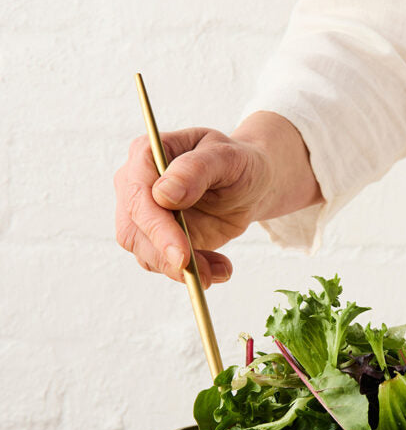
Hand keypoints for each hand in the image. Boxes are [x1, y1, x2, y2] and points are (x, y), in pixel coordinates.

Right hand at [114, 126, 271, 287]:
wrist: (248, 183)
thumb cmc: (236, 163)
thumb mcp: (227, 157)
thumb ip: (196, 169)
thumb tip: (163, 194)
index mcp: (145, 154)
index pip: (138, 196)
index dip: (157, 228)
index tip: (182, 255)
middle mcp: (135, 185)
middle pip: (133, 230)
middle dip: (166, 256)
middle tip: (201, 275)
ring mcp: (144, 215)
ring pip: (145, 253)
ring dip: (182, 270)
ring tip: (221, 268)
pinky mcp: (157, 239)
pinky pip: (164, 264)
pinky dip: (192, 273)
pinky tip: (218, 268)